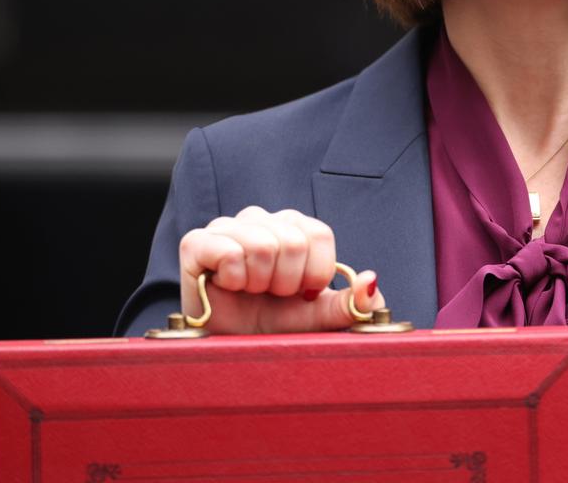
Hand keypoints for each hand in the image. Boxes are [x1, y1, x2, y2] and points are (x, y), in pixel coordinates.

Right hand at [178, 206, 384, 333]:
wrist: (229, 348)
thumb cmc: (273, 327)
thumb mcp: (318, 318)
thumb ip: (351, 303)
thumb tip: (371, 282)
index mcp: (294, 228)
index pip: (319, 233)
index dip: (316, 272)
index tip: (302, 293)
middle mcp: (261, 219)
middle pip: (293, 241)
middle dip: (287, 283)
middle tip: (271, 296)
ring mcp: (227, 227)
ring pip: (263, 246)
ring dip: (260, 283)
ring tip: (250, 292)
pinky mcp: (196, 242)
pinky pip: (229, 252)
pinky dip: (234, 280)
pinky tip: (227, 287)